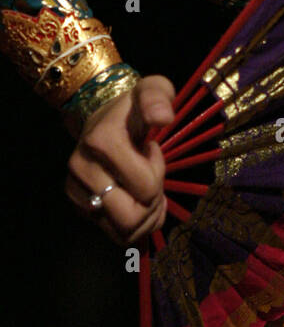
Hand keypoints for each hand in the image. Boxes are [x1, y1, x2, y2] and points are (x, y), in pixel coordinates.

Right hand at [65, 75, 174, 244]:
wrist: (101, 120)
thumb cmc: (132, 109)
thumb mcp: (151, 91)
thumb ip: (158, 98)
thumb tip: (163, 117)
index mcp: (100, 141)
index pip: (143, 186)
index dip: (157, 173)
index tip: (151, 150)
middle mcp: (81, 169)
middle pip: (131, 216)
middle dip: (152, 203)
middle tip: (153, 179)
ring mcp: (77, 191)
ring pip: (124, 231)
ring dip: (146, 217)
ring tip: (147, 191)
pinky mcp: (79, 208)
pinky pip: (117, 235)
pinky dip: (136, 226)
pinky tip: (139, 203)